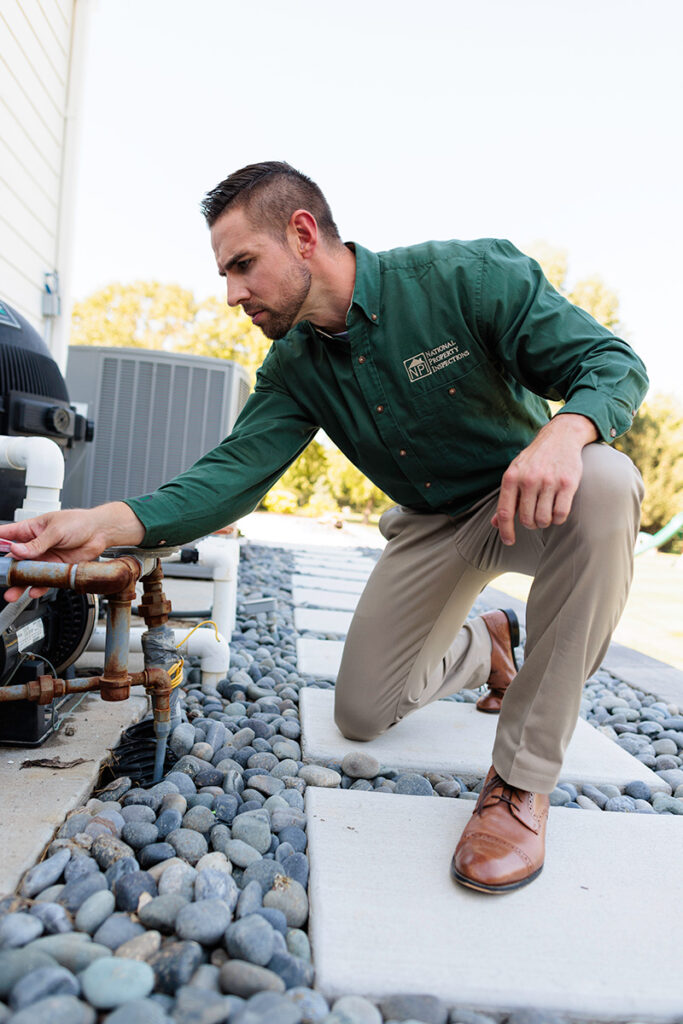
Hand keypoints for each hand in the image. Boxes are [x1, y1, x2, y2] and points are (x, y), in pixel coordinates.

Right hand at [1, 502, 144, 599]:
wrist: (101, 532)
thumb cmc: (79, 522)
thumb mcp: (56, 530)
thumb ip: (37, 543)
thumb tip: (18, 550)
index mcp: (31, 529)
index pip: (7, 535)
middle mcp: (36, 545)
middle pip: (15, 559)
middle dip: (6, 570)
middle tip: (2, 578)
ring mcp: (45, 558)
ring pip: (28, 573)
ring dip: (20, 583)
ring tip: (12, 593)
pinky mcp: (56, 568)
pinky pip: (44, 580)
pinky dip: (39, 587)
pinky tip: (33, 592)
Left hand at [492, 414, 597, 544]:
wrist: (560, 437)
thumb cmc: (534, 460)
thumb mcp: (515, 473)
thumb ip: (507, 499)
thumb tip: (494, 523)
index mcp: (511, 477)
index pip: (505, 512)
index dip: (505, 531)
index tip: (509, 542)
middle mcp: (529, 479)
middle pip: (527, 519)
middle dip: (531, 524)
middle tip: (535, 518)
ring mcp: (549, 481)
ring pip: (544, 519)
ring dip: (545, 522)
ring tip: (546, 513)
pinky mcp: (568, 483)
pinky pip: (561, 514)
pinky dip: (558, 519)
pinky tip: (557, 511)